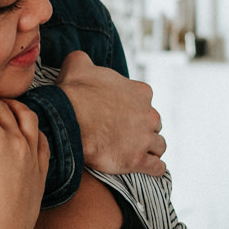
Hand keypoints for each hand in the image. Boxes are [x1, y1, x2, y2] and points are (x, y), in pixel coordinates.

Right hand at [58, 51, 165, 176]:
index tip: (124, 114)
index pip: (146, 101)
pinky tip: (151, 168)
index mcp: (140, 92)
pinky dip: (155, 168)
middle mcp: (148, 115)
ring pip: (159, 145)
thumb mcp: (78, 64)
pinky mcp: (137, 160)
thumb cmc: (75, 93)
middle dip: (145, 129)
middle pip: (154, 124)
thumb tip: (80, 60)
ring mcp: (144, 139)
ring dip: (152, 149)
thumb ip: (84, 60)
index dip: (135, 108)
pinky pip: (157, 167)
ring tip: (141, 152)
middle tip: (129, 135)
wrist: (69, 121)